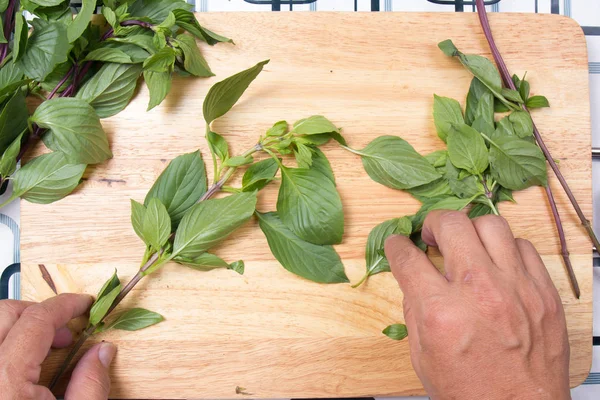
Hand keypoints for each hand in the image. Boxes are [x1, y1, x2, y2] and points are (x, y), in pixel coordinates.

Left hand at [0, 293, 116, 399]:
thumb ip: (90, 386)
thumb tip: (102, 353)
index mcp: (6, 377)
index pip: (36, 320)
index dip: (65, 305)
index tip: (83, 303)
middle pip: (6, 314)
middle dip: (39, 312)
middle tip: (65, 329)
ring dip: (22, 328)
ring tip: (46, 349)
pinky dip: (10, 345)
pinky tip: (28, 366)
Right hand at [385, 211, 569, 399]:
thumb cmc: (469, 391)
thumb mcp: (423, 354)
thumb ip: (415, 307)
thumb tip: (414, 275)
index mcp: (441, 311)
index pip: (409, 258)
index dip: (397, 246)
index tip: (398, 243)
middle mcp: (479, 292)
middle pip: (452, 225)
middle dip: (433, 223)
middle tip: (432, 235)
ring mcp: (517, 289)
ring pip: (492, 225)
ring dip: (471, 230)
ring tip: (466, 244)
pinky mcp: (543, 293)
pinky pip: (525, 247)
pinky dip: (506, 248)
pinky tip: (497, 263)